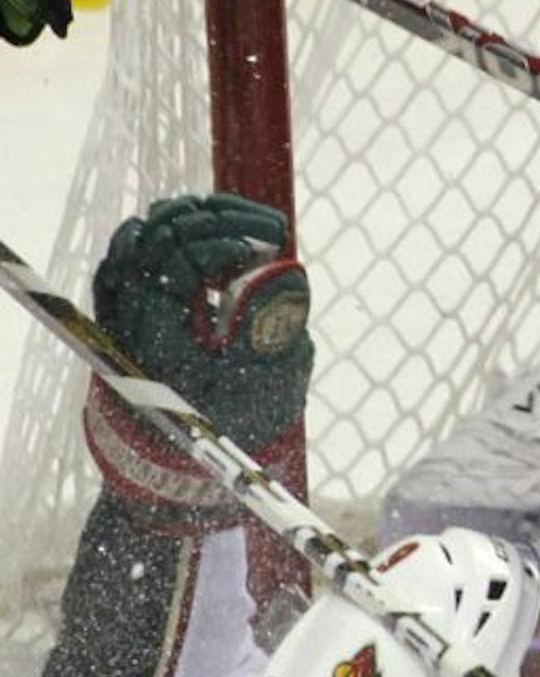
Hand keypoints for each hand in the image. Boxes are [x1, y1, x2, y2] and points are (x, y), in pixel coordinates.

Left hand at [86, 195, 312, 528]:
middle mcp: (128, 315)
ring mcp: (116, 309)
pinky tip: (201, 234)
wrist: (178, 457)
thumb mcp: (272, 386)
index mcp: (161, 335)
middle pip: (162, 234)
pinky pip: (126, 252)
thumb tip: (287, 276)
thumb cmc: (234, 424)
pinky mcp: (116, 307)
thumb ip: (280, 331)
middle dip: (222, 219)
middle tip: (270, 230)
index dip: (231, 241)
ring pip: (141, 235)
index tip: (273, 247)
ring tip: (242, 226)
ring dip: (194, 219)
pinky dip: (163, 233)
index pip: (184, 258)